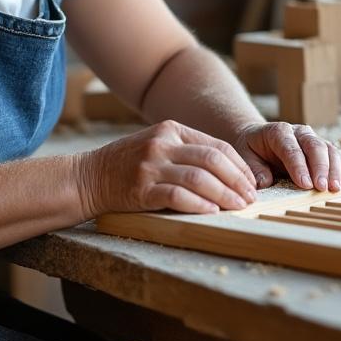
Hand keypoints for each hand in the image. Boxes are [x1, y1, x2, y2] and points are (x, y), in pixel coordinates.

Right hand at [77, 120, 257, 215]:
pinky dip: (198, 204)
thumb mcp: (158, 145)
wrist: (88, 177)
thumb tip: (229, 171)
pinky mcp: (141, 189)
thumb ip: (187, 150)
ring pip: (199, 178)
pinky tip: (211, 212)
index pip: (217, 146)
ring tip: (237, 207)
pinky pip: (177, 196)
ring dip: (224, 195)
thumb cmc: (128, 164)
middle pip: (213, 160)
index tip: (252, 183)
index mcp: (171, 129)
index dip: (240, 166)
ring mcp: (150, 166)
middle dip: (237, 181)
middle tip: (250, 198)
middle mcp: (162, 144)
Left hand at [231, 122, 340, 191]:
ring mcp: (313, 139)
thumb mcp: (244, 157)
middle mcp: (299, 133)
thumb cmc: (251, 150)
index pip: (291, 148)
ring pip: (330, 150)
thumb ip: (254, 169)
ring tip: (338, 188)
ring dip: (336, 169)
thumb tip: (266, 182)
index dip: (299, 166)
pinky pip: (338, 156)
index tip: (305, 184)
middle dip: (322, 168)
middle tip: (324, 188)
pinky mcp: (323, 150)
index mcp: (278, 132)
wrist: (257, 138)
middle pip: (315, 147)